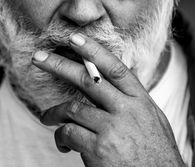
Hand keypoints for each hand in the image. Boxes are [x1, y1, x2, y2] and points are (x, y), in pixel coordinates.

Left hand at [32, 33, 184, 166]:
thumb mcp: (152, 121)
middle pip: (88, 79)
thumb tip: (111, 85)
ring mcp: (112, 129)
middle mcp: (127, 111)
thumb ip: (132, 102)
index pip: (115, 68)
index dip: (94, 50)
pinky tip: (64, 145)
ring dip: (54, 113)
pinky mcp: (98, 149)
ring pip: (72, 108)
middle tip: (39, 58)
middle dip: (59, 65)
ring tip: (47, 118)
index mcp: (141, 102)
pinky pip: (69, 133)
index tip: (75, 38)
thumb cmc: (156, 155)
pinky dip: (61, 137)